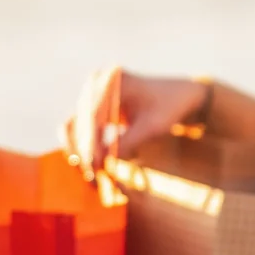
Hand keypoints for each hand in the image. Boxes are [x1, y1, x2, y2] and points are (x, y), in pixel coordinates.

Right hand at [62, 68, 208, 175]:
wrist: (178, 97)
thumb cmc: (169, 108)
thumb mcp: (151, 126)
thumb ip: (127, 142)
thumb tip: (101, 162)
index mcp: (112, 79)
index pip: (94, 114)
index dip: (91, 142)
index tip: (94, 165)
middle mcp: (97, 83)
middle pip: (81, 120)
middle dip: (84, 149)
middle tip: (90, 174)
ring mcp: (92, 94)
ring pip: (76, 127)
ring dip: (81, 150)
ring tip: (90, 174)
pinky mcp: (92, 107)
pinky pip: (81, 129)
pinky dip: (85, 147)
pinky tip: (91, 165)